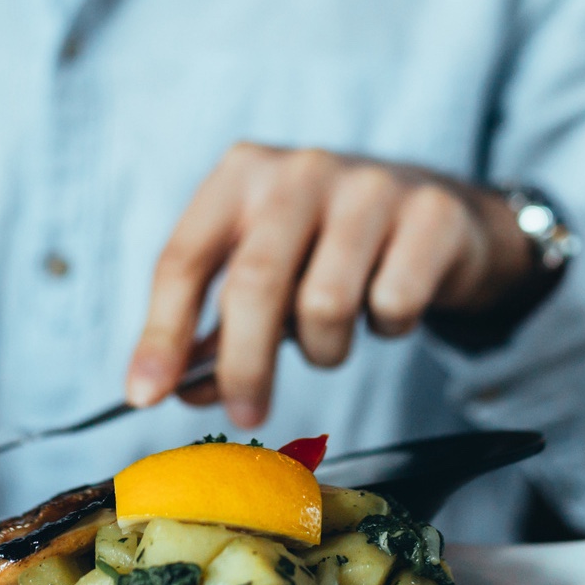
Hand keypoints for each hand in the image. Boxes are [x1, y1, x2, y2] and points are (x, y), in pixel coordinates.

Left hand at [125, 143, 538, 427]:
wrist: (439, 215)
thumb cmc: (328, 250)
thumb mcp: (265, 273)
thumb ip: (213, 330)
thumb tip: (169, 389)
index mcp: (241, 175)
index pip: (184, 259)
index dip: (161, 333)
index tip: (146, 394)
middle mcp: (301, 170)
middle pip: (254, 284)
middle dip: (244, 365)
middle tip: (246, 415)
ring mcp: (370, 187)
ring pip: (325, 304)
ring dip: (325, 349)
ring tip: (333, 338)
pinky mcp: (431, 215)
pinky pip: (393, 304)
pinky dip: (388, 328)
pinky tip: (389, 309)